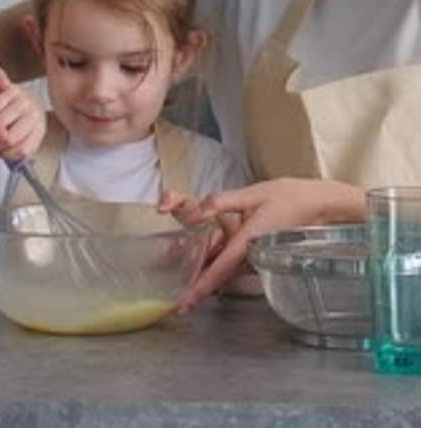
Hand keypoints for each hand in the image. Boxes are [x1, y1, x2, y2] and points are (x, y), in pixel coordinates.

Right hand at [0, 85, 45, 162]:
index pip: (23, 150)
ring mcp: (24, 102)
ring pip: (1, 123)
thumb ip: (0, 151)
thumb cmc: (19, 123)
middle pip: (10, 138)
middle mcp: (34, 115)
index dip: (5, 154)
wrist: (24, 99)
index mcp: (38, 131)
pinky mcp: (12, 89)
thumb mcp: (16, 139)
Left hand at [177, 178, 365, 310]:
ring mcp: (256, 257)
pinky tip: (207, 258)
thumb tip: (197, 210)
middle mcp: (251, 254)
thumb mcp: (253, 194)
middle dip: (198, 287)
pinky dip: (219, 264)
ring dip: (207, 276)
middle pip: (219, 276)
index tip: (184, 305)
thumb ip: (222, 202)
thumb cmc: (291, 197)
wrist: (320, 205)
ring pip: (226, 271)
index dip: (199, 289)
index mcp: (247, 241)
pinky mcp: (260, 254)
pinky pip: (236, 263)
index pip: (219, 270)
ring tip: (186, 278)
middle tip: (178, 300)